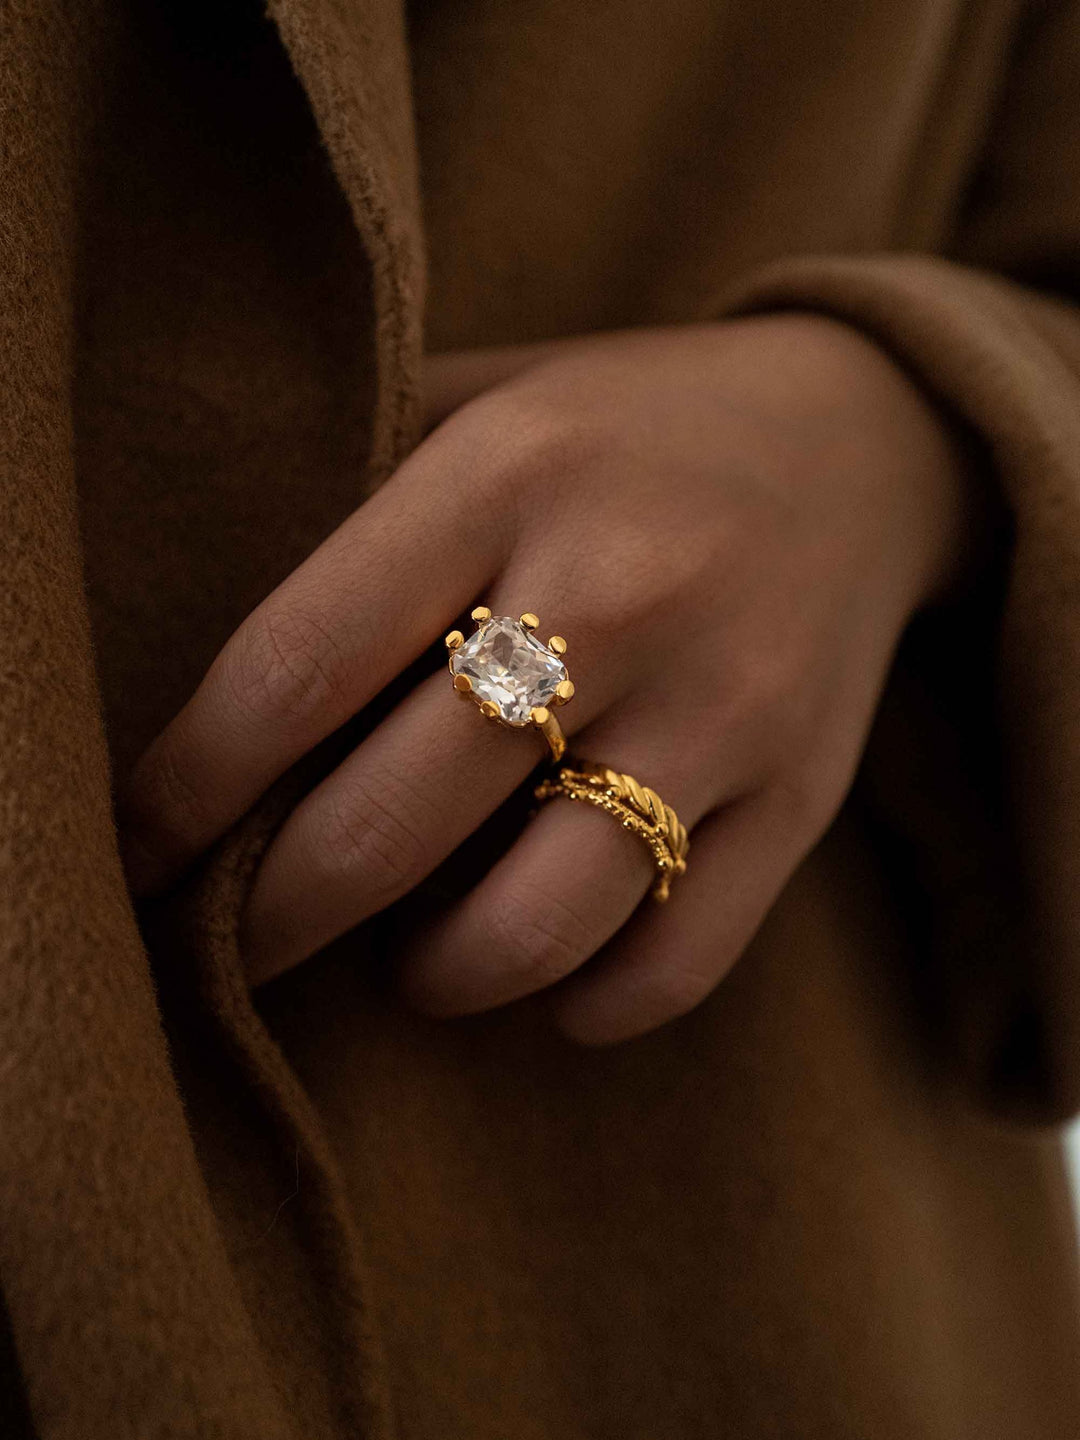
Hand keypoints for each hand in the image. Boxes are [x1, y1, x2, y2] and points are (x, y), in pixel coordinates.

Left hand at [119, 316, 974, 1042]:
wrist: (861, 443)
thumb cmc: (629, 432)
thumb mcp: (488, 404)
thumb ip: (356, 498)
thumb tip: (209, 660)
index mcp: (509, 471)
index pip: (298, 664)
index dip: (190, 787)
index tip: (138, 850)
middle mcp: (620, 590)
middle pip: (391, 821)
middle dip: (274, 916)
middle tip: (234, 937)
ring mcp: (726, 706)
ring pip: (536, 925)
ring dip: (432, 977)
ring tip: (403, 961)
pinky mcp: (804, 795)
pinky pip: (673, 965)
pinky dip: (581, 1004)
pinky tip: (543, 973)